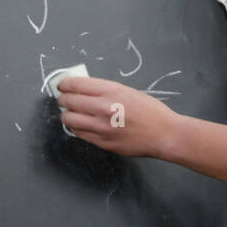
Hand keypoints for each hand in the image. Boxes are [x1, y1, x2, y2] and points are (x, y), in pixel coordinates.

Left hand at [56, 76, 179, 157]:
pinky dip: (77, 128)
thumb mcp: (128, 91)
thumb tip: (84, 90)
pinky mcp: (102, 142)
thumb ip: (105, 91)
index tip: (62, 86)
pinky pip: (79, 134)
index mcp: (111, 91)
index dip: (64, 84)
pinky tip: (82, 125)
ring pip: (69, 119)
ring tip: (71, 114)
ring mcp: (101, 127)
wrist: (164, 134)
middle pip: (68, 101)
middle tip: (64, 99)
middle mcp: (103, 108)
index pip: (75, 84)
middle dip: (63, 99)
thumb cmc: (151, 111)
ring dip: (67, 115)